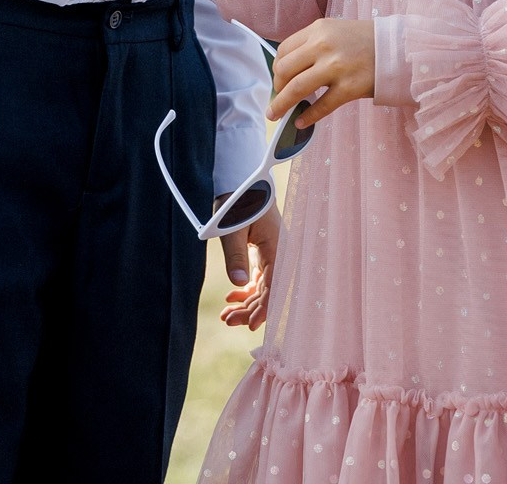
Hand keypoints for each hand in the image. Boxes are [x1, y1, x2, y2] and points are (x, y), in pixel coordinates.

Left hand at [218, 206, 279, 329]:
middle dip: (250, 310)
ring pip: (264, 288)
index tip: (251, 326)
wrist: (244, 181)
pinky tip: (231, 300)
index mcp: (278, 249)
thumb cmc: (240, 200)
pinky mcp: (265, 253)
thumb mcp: (233, 227)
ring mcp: (273, 255)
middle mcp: (280, 255)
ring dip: (247, 303)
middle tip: (227, 320)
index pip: (274, 288)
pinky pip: (260, 279)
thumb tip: (237, 284)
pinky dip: (247, 291)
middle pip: (269, 292)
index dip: (264, 309)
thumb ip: (235, 254)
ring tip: (226, 315)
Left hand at [270, 17, 374, 129]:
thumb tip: (289, 72)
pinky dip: (309, 116)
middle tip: (277, 99)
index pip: (283, 50)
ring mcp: (336, 67)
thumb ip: (312, 45)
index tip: (278, 80)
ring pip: (298, 88)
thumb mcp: (334, 31)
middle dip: (277, 88)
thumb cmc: (364, 41)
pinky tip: (302, 122)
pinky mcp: (350, 87)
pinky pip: (323, 105)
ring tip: (276, 114)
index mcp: (317, 30)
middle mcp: (323, 46)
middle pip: (285, 70)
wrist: (398, 48)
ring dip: (282, 104)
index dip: (276, 69)